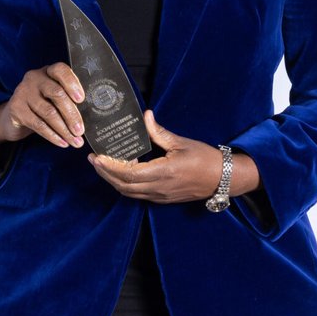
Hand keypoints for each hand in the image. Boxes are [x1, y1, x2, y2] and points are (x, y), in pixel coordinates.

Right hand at [0, 63, 85, 147]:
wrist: (13, 116)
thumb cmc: (41, 105)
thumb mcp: (54, 97)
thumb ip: (68, 99)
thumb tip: (90, 115)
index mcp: (48, 72)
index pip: (61, 70)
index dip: (72, 84)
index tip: (82, 99)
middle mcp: (34, 78)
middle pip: (57, 94)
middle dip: (72, 114)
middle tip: (81, 130)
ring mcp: (23, 92)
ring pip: (48, 112)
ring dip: (64, 129)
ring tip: (75, 141)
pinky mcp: (16, 109)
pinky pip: (38, 124)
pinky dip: (52, 136)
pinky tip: (62, 142)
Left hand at [88, 111, 246, 203]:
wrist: (222, 178)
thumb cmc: (205, 159)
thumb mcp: (181, 142)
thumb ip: (159, 132)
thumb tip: (146, 116)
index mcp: (164, 172)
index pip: (128, 173)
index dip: (110, 167)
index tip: (97, 157)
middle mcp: (159, 188)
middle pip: (123, 186)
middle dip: (105, 174)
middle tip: (94, 160)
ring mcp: (160, 196)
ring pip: (129, 193)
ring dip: (113, 181)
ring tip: (103, 166)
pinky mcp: (163, 199)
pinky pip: (138, 195)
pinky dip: (125, 185)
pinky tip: (121, 173)